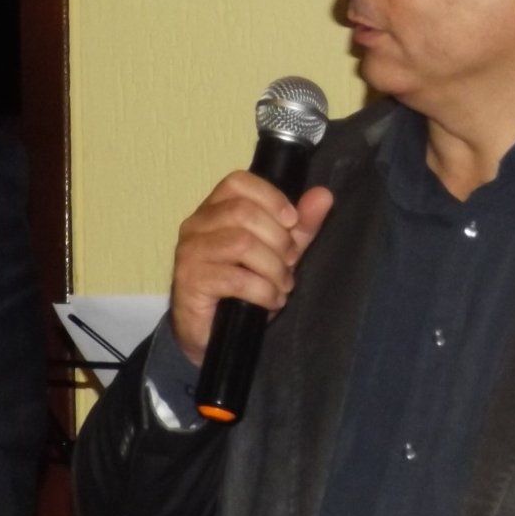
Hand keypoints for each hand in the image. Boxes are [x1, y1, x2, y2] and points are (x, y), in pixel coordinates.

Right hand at [169, 172, 333, 363]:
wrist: (212, 333)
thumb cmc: (242, 288)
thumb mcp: (278, 253)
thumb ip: (300, 226)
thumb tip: (324, 195)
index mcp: (214, 210)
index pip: (237, 182)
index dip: (271, 197)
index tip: (293, 222)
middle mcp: (196, 225)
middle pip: (242, 212)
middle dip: (278, 240)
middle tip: (290, 263)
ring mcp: (190, 252)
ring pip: (241, 243)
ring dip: (273, 268)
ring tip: (282, 286)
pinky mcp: (190, 281)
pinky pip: (236, 278)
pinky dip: (263, 290)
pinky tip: (270, 300)